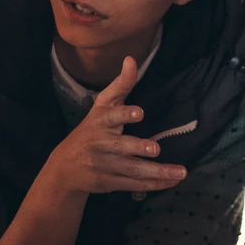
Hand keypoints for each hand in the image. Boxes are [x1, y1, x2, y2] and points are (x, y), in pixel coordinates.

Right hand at [45, 57, 185, 196]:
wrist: (65, 167)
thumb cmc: (91, 130)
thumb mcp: (102, 106)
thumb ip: (120, 85)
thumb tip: (131, 59)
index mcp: (100, 122)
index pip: (111, 116)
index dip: (124, 114)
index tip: (139, 112)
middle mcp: (101, 144)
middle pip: (122, 147)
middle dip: (139, 147)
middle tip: (156, 149)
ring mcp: (105, 166)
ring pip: (133, 169)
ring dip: (157, 172)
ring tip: (180, 172)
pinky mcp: (109, 182)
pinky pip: (134, 184)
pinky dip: (153, 184)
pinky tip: (171, 182)